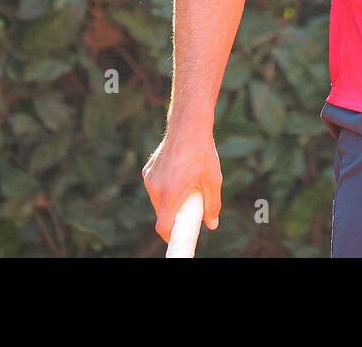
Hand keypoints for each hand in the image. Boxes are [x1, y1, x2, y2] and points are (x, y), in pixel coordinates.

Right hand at [142, 130, 222, 244]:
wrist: (188, 125)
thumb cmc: (202, 152)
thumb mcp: (213, 180)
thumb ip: (212, 205)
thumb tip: (211, 224)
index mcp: (170, 194)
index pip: (163, 226)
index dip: (171, 236)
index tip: (180, 236)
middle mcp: (155, 188)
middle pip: (162, 213)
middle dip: (175, 215)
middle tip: (191, 208)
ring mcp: (150, 178)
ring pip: (158, 200)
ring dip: (171, 200)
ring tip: (188, 185)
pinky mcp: (148, 170)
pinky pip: (156, 186)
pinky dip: (166, 187)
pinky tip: (180, 173)